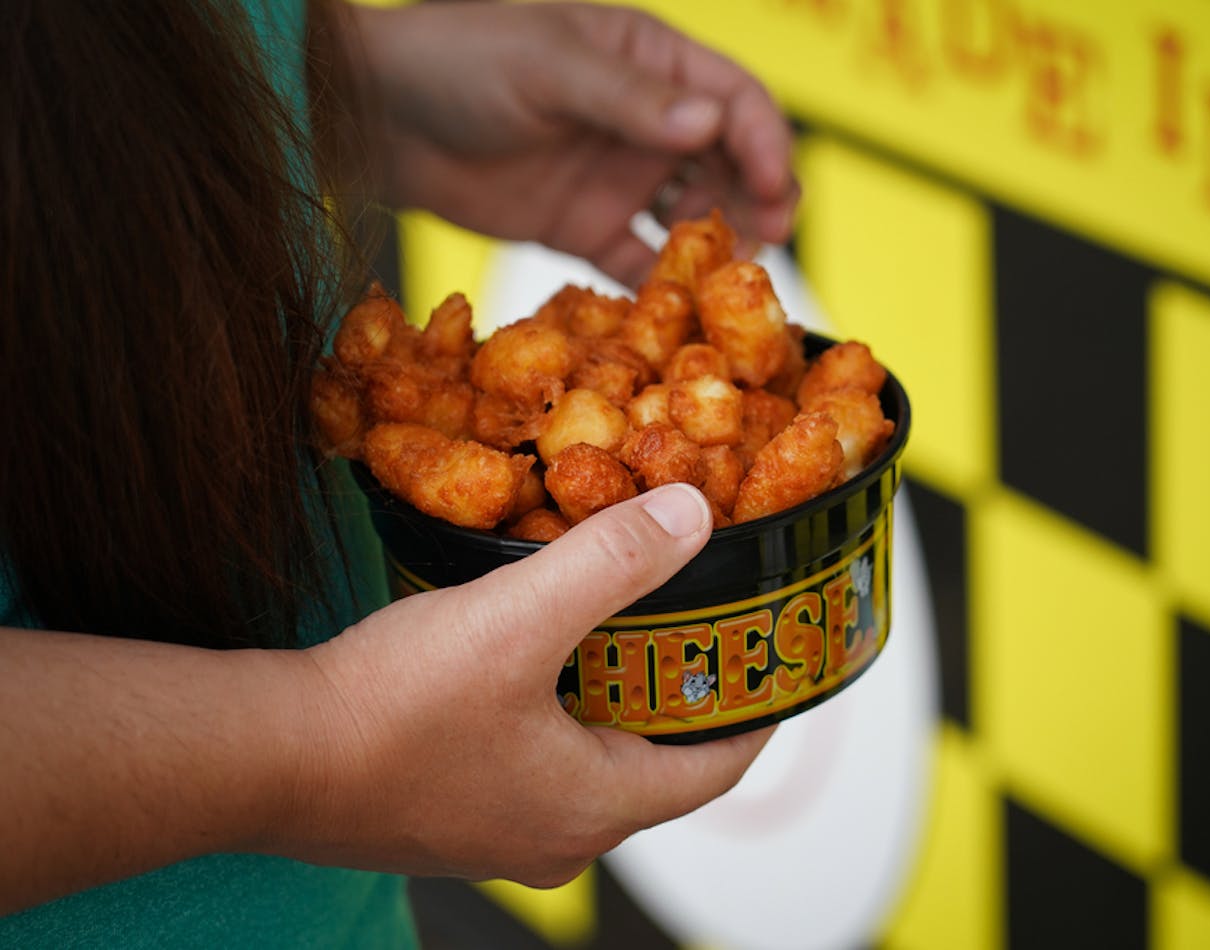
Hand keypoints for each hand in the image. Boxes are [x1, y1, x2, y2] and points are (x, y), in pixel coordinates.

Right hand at [296, 484, 770, 886]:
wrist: (262, 757)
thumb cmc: (388, 709)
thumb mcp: (519, 616)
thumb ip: (613, 561)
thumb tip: (692, 516)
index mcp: (595, 807)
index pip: (717, 768)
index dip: (755, 709)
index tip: (773, 659)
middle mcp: (557, 838)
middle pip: (655, 763)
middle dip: (677, 692)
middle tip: (691, 619)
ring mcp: (499, 832)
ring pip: (590, 759)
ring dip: (610, 696)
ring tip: (615, 621)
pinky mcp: (451, 814)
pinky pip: (533, 761)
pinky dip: (553, 709)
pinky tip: (529, 655)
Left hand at [344, 2, 799, 286]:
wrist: (380, 121)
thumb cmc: (459, 62)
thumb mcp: (546, 67)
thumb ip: (626, 98)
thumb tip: (710, 126)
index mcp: (649, 63)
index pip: (733, 100)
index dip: (765, 142)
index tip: (775, 189)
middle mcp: (646, 123)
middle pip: (728, 164)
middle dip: (756, 202)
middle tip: (768, 245)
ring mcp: (618, 178)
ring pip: (693, 217)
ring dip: (718, 246)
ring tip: (731, 281)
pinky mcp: (585, 229)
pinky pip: (639, 263)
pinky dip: (661, 288)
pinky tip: (675, 311)